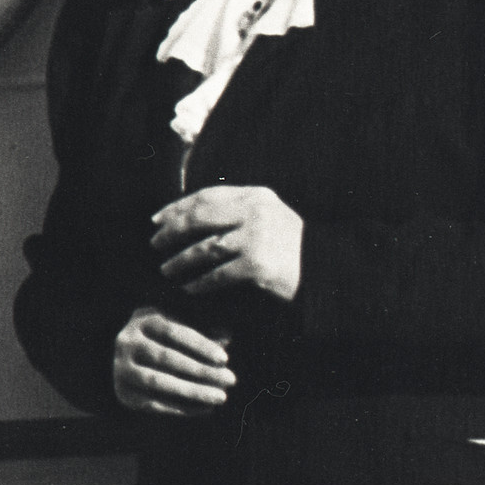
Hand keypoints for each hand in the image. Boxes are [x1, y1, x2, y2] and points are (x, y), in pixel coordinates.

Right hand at [113, 306, 234, 416]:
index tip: (224, 359)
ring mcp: (122, 369)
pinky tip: (206, 408)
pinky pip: (154, 403)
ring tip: (221, 396)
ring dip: (193, 391)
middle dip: (201, 370)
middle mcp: (127, 343)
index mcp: (142, 321)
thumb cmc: (162, 338)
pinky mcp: (124, 393)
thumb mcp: (178, 328)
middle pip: (166, 358)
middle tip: (230, 379)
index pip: (172, 332)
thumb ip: (202, 331)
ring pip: (158, 382)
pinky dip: (182, 408)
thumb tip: (227, 337)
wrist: (124, 358)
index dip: (199, 345)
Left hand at [151, 185, 303, 300]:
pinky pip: (217, 275)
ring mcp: (255, 238)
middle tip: (154, 243)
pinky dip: (200, 283)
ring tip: (166, 269)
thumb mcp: (270, 216)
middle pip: (199, 218)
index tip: (157, 219)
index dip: (177, 207)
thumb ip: (237, 211)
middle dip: (171, 231)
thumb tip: (189, 215)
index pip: (206, 196)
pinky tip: (190, 288)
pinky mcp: (257, 266)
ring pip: (203, 248)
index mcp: (255, 196)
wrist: (329, 270)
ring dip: (180, 260)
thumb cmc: (293, 246)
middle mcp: (254, 213)